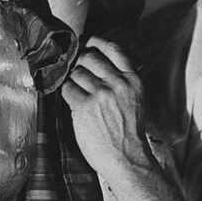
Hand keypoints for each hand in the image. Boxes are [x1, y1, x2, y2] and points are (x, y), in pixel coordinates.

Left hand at [61, 36, 153, 183]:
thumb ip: (122, 83)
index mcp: (133, 81)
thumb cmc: (128, 134)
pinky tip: (72, 101)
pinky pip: (67, 89)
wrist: (127, 158)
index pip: (114, 50)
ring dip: (72, 80)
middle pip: (90, 57)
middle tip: (76, 69)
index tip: (89, 41)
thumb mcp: (135, 101)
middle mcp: (117, 84)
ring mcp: (100, 94)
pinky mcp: (84, 106)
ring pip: (76, 73)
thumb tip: (102, 68)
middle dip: (79, 61)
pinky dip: (66, 93)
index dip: (98, 42)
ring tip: (76, 91)